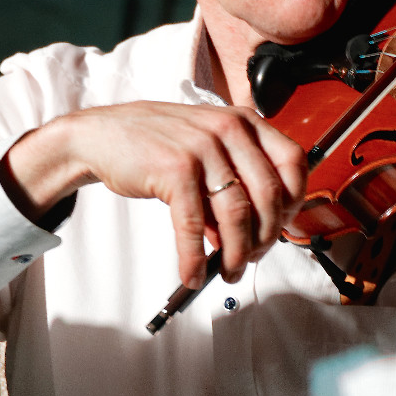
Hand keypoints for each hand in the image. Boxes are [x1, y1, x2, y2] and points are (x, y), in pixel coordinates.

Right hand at [1, 101, 306, 287]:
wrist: (102, 135)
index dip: (294, 201)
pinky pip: (194, 226)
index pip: (293, 162)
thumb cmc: (158, 144)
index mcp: (244, 121)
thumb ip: (233, 183)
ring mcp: (202, 147)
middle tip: (252, 259)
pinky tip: (191, 274)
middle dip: (265, 238)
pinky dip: (194, 258)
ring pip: (237, 214)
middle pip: (269, 196)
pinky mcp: (175, 169)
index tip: (282, 226)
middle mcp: (228, 128)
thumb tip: (252, 235)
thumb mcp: (206, 149)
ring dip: (236, 254)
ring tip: (227, 272)